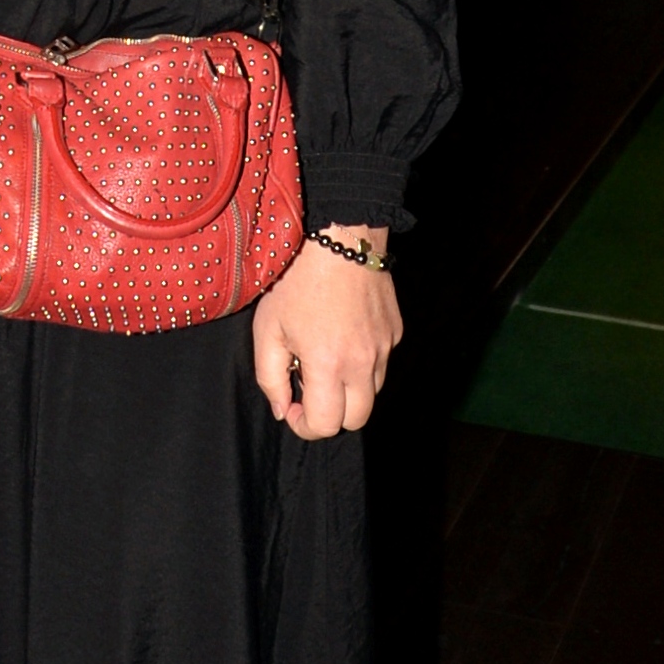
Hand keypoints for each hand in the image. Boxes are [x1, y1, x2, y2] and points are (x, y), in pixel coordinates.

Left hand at [252, 230, 399, 439]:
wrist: (340, 237)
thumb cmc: (296, 280)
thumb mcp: (268, 329)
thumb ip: (270, 378)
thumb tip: (282, 409)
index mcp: (328, 364)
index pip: (326, 425)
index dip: (304, 426)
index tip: (292, 408)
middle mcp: (363, 363)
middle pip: (357, 420)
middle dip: (331, 416)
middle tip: (309, 392)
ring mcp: (385, 348)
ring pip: (372, 393)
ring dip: (349, 390)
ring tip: (325, 360)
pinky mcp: (395, 332)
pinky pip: (381, 363)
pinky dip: (363, 363)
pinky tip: (343, 336)